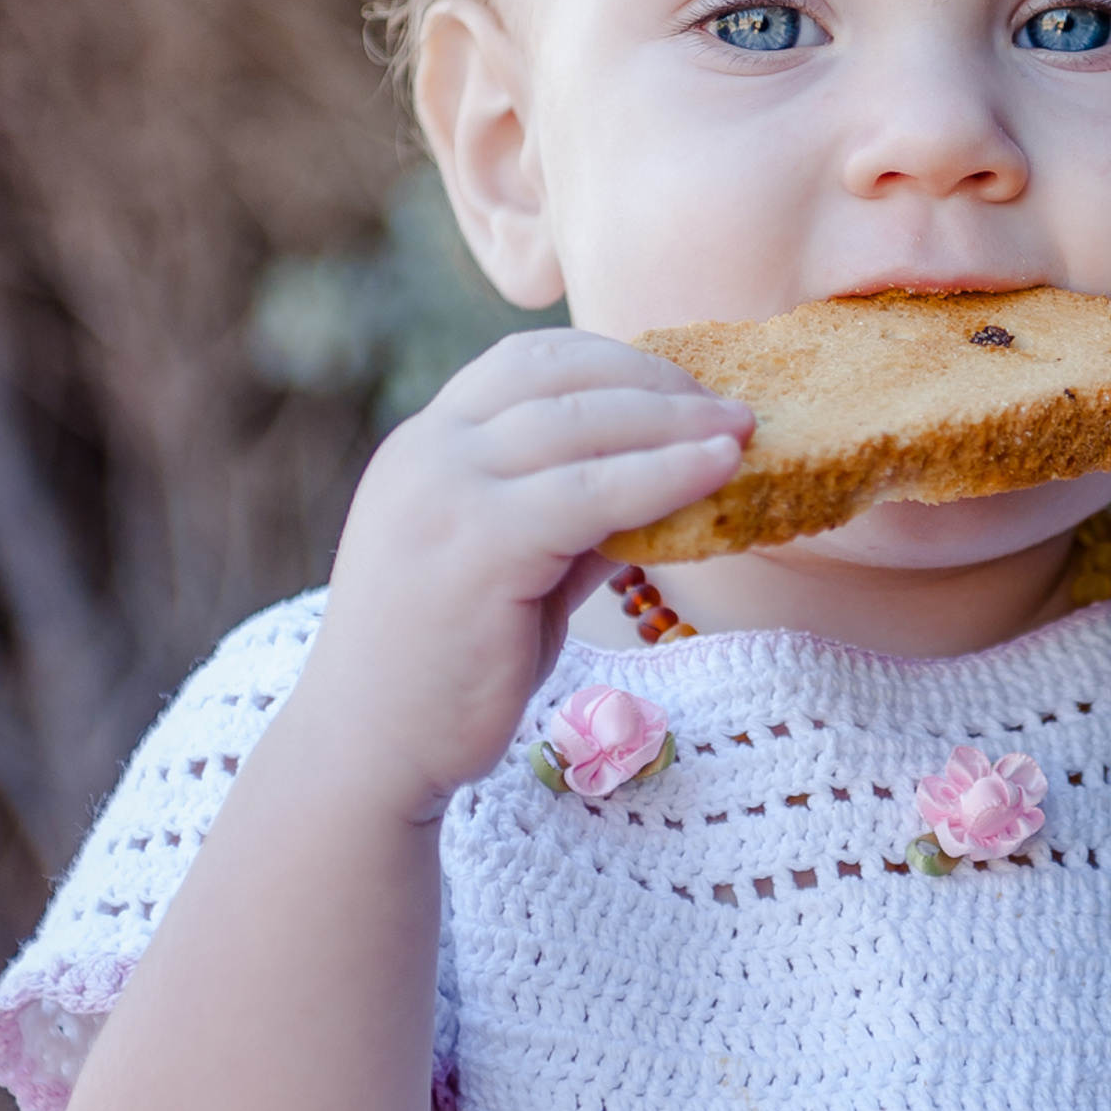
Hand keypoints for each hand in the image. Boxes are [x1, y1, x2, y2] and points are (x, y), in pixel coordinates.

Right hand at [297, 329, 749, 821]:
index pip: (528, 361)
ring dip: (674, 420)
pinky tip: (718, 472)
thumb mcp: (512, 567)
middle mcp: (428, 450)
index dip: (616, 360)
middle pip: (563, 379)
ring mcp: (445, 491)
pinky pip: (592, 493)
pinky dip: (665, 474)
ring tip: (742, 431)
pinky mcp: (476, 544)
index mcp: (427, 443)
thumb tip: (665, 481)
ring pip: (583, 424)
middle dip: (659, 384)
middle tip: (732, 408)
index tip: (685, 384)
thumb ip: (572, 517)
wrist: (368, 750)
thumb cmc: (446, 666)